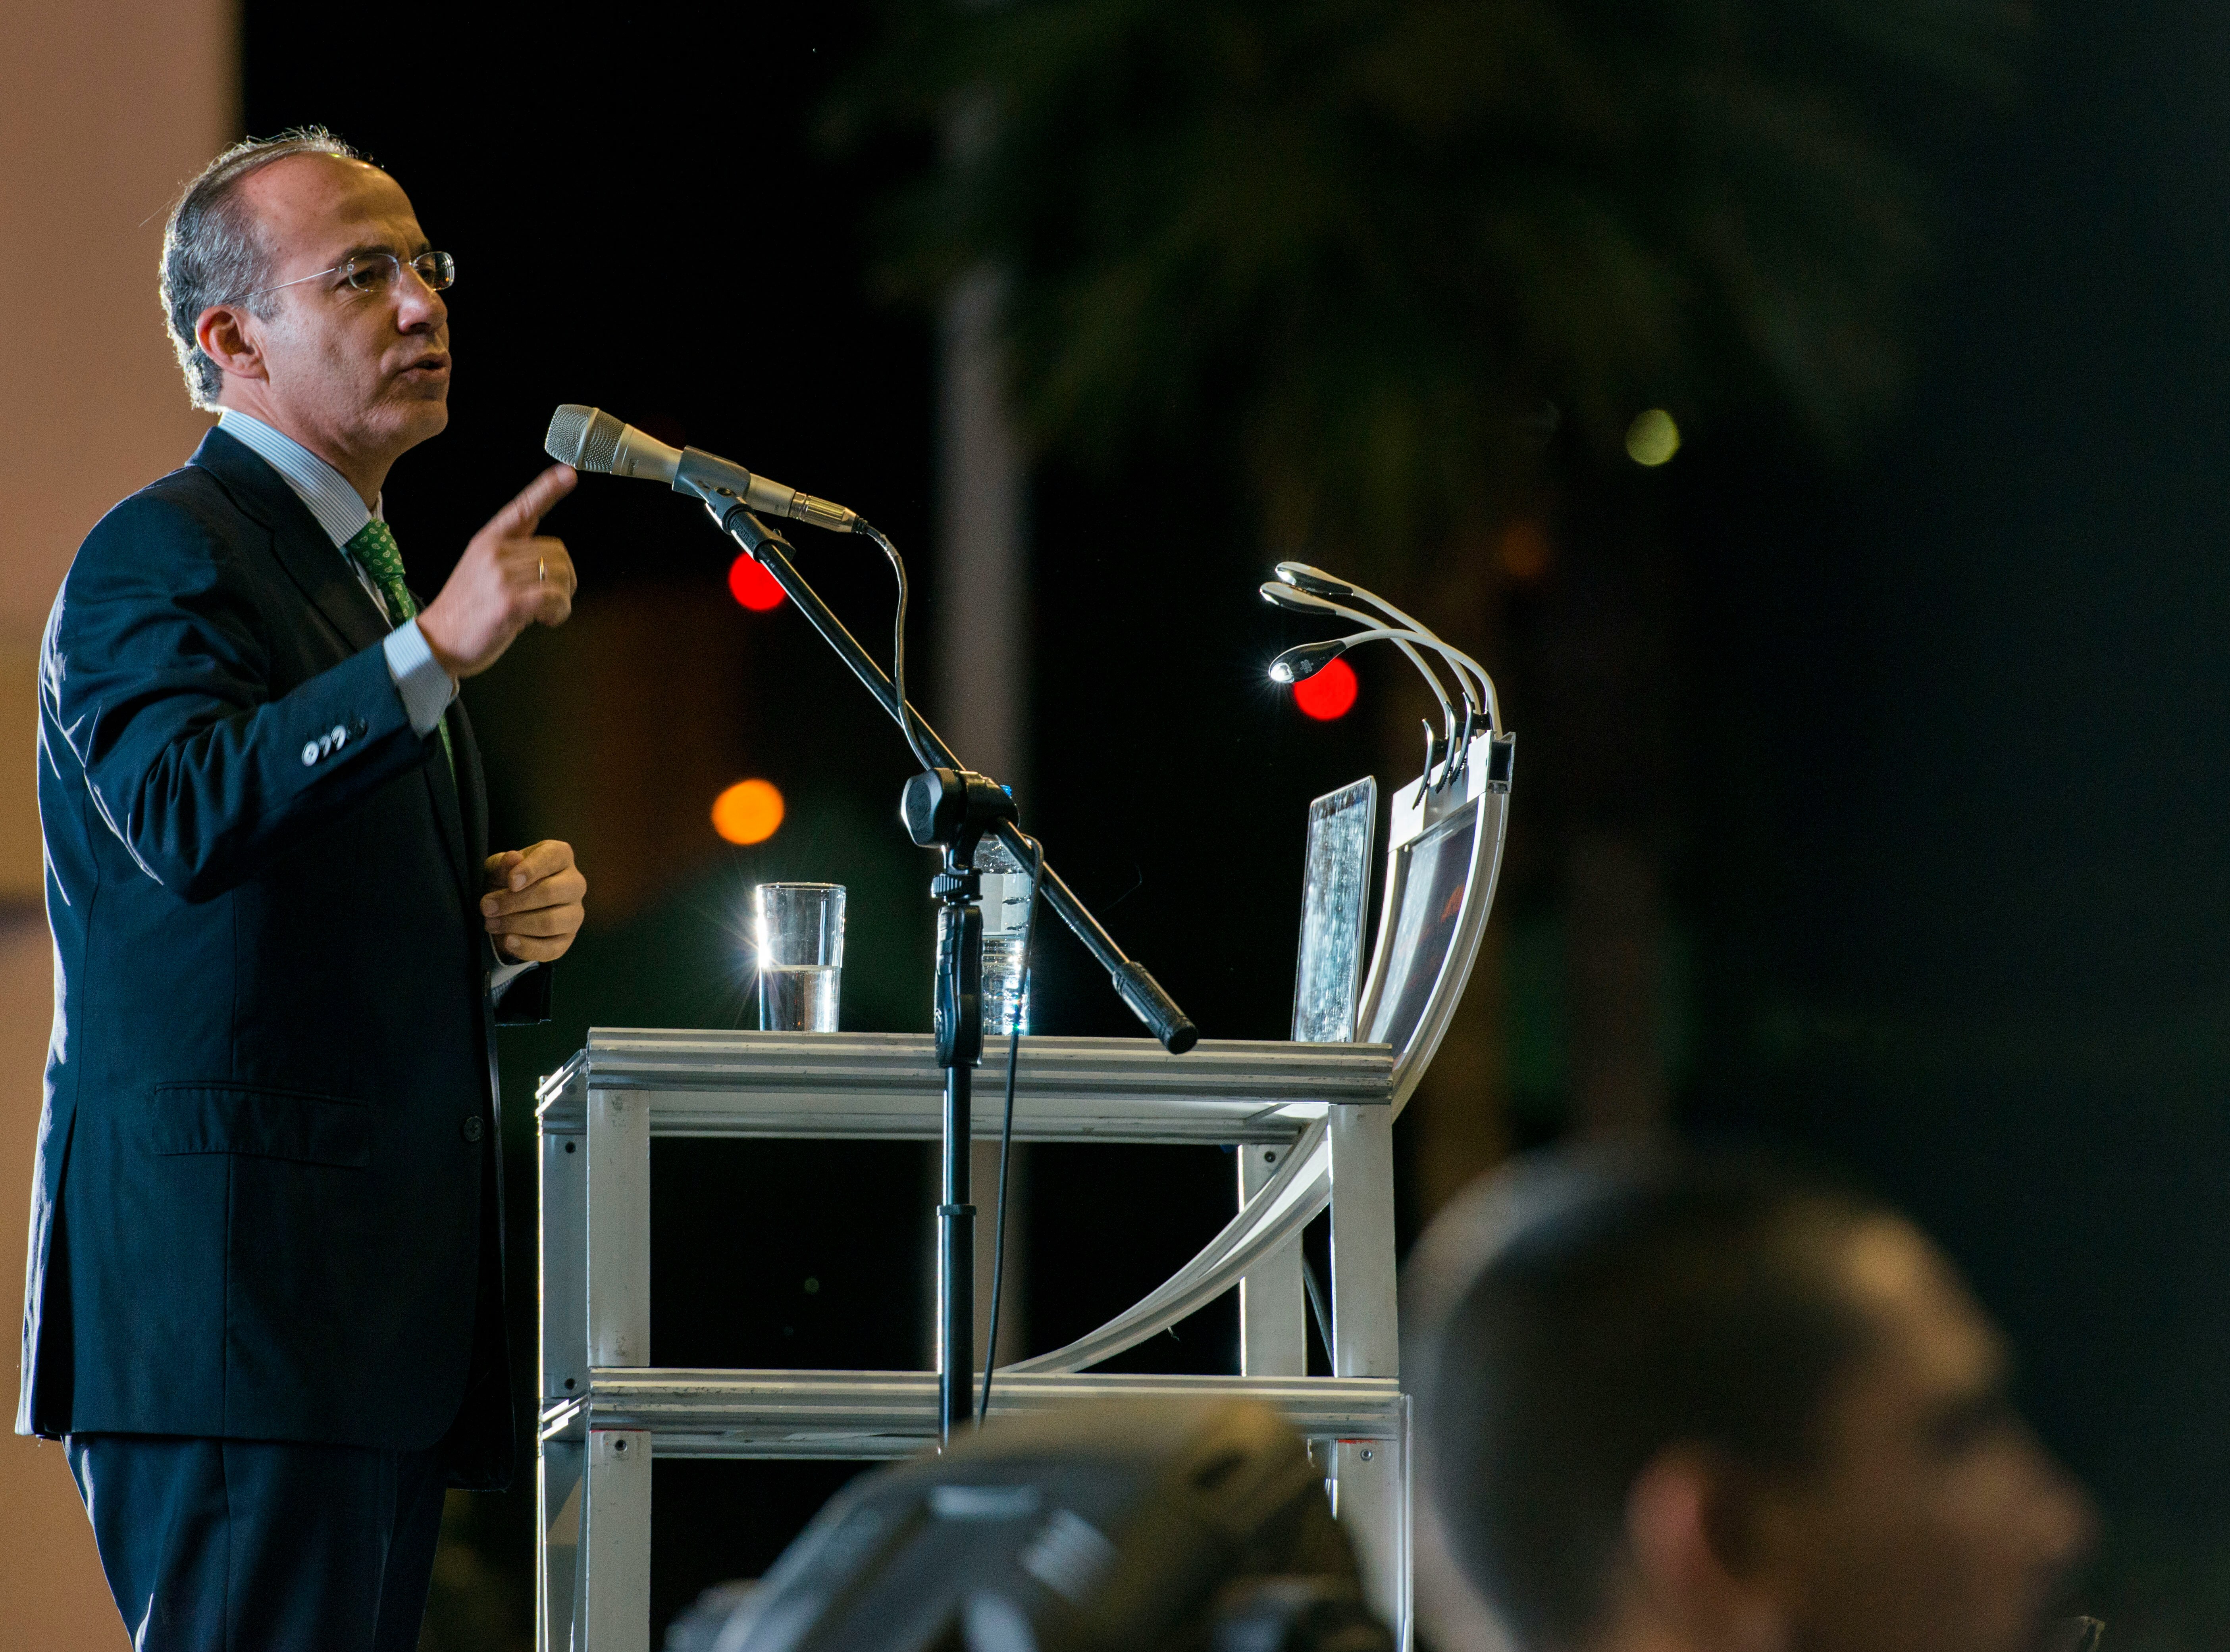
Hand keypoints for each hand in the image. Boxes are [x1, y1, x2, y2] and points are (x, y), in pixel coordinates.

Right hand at [416, 466, 579, 678]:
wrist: (438, 641)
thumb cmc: (465, 610)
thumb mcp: (481, 569)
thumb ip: (511, 556)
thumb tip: (547, 556)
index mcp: (488, 541)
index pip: (523, 508)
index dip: (547, 489)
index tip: (567, 474)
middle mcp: (495, 553)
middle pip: (557, 551)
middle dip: (563, 577)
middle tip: (550, 597)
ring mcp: (501, 577)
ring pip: (560, 575)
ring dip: (562, 598)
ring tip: (544, 610)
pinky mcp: (509, 602)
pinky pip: (555, 598)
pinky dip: (559, 612)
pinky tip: (545, 619)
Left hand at [481, 840, 586, 962]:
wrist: (513, 907)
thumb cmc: (508, 880)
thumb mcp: (498, 868)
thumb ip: (503, 864)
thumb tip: (512, 858)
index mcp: (560, 856)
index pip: (553, 857)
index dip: (531, 870)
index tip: (510, 882)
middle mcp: (575, 883)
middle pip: (551, 892)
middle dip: (513, 902)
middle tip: (486, 907)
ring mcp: (574, 913)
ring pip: (550, 922)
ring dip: (515, 924)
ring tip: (491, 924)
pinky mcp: (568, 938)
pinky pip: (551, 948)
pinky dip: (527, 947)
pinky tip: (508, 941)